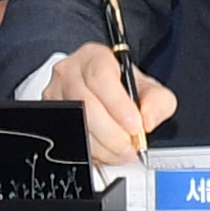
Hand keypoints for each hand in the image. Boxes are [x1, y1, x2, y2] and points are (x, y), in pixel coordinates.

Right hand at [56, 40, 178, 167]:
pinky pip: (69, 139)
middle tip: (130, 147)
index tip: (135, 125)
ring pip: (75, 124)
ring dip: (102, 146)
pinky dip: (92, 152)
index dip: (118, 105)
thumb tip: (147, 120)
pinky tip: (107, 153)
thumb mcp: (151, 89)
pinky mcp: (51, 117)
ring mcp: (55, 95)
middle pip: (85, 103)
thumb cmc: (126, 87)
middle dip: (111, 133)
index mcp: (94, 57)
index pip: (100, 77)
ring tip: (123, 152)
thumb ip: (158, 102)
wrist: (110, 92)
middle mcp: (69, 73)